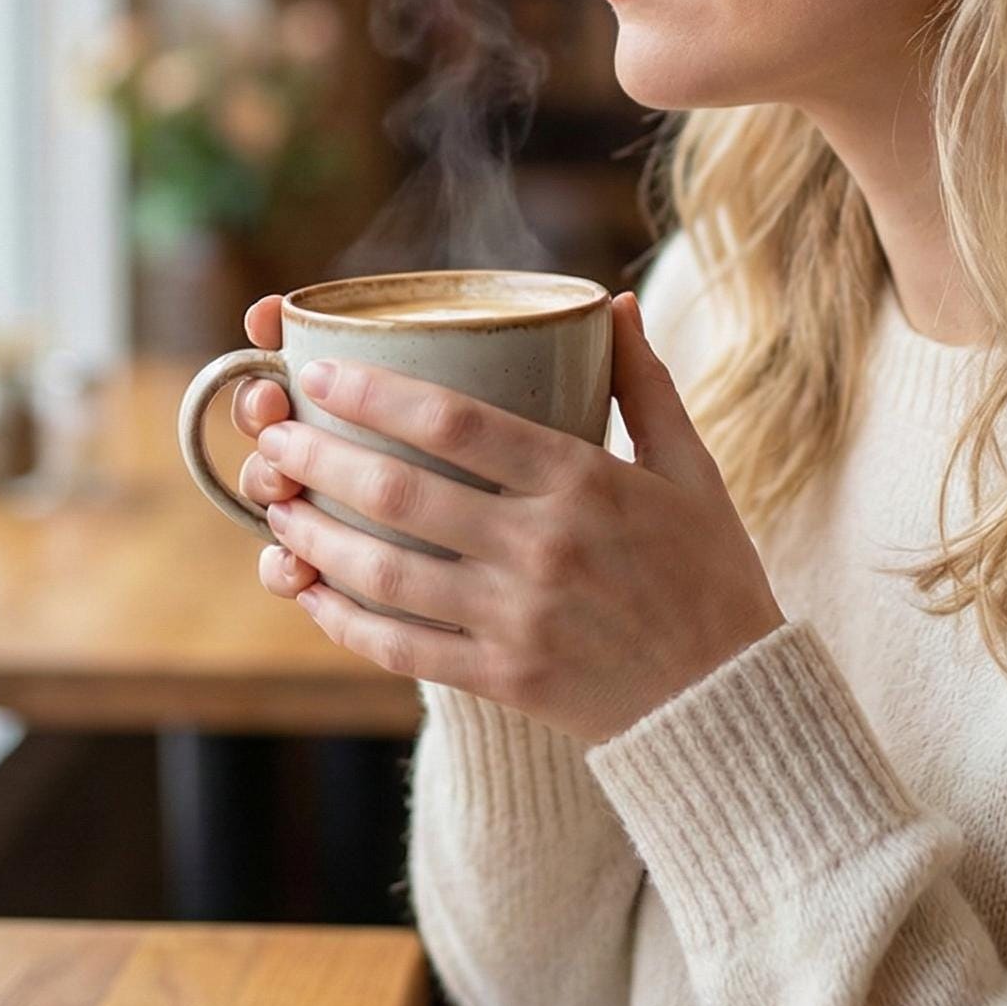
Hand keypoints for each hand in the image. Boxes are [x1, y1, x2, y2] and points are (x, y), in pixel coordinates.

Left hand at [248, 291, 786, 743]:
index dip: (376, 392)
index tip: (321, 371)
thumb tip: (611, 303)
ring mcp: (517, 618)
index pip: (458, 422)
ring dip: (317, 534)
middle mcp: (543, 547)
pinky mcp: (503, 679)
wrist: (732, 702)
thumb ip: (643, 386)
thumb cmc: (711, 575)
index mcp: (585, 481)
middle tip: (274, 432)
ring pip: (385, 571)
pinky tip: (311, 589)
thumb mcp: (693, 469)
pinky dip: (343, 617)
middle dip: (321, 457)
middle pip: (402, 491)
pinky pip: (400, 647)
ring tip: (278, 505)